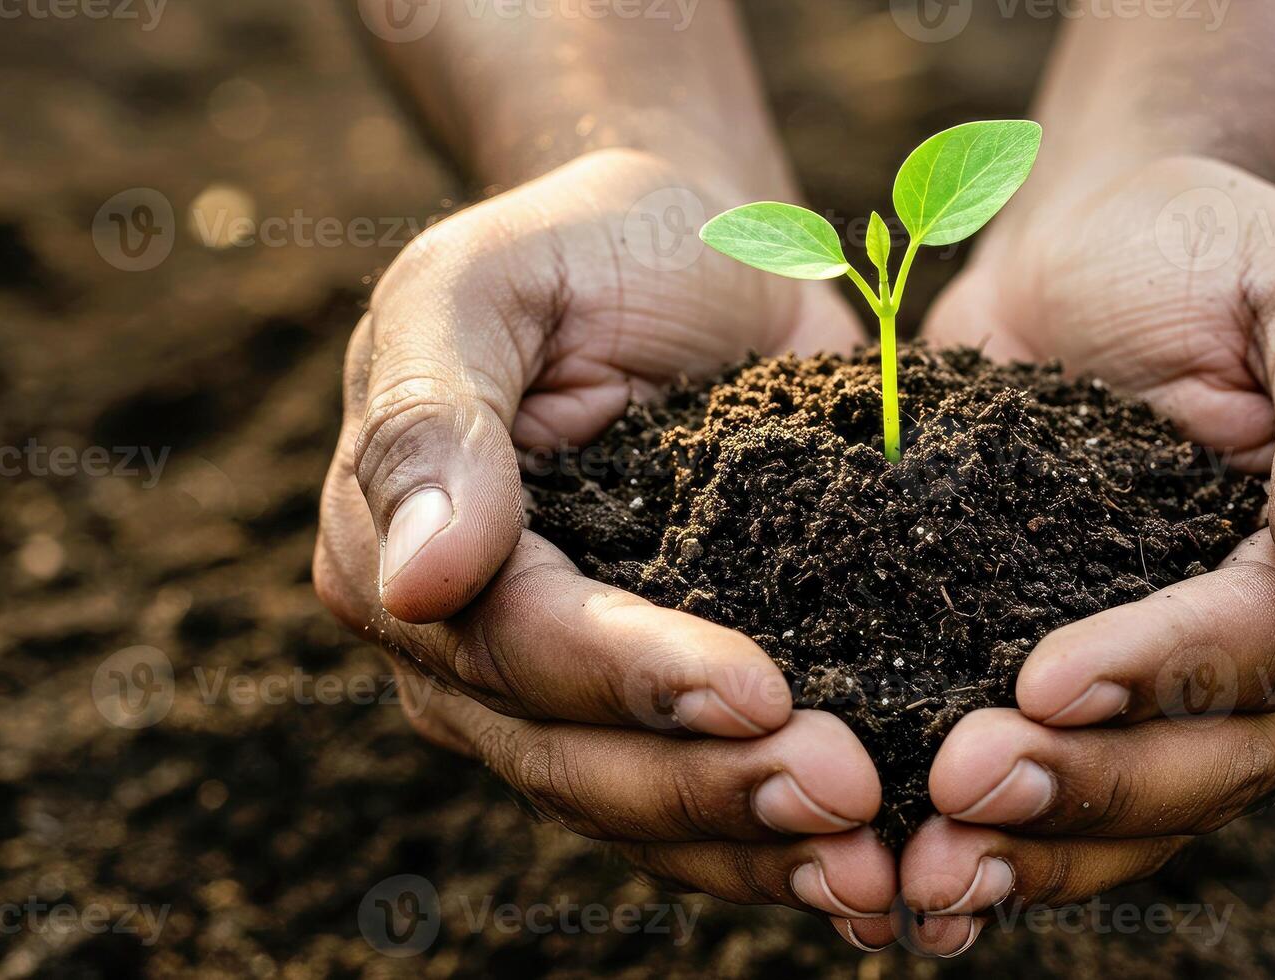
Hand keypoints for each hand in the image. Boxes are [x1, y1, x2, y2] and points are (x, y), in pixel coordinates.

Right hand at [313, 150, 903, 946]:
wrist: (691, 248)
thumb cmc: (582, 243)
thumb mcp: (482, 283)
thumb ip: (432, 418)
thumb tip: (418, 581)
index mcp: (397, 554)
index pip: (515, 646)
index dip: (632, 682)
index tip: (760, 693)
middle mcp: (472, 649)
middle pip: (578, 759)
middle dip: (713, 789)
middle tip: (849, 798)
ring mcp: (570, 688)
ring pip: (645, 806)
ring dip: (757, 847)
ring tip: (878, 872)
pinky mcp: (669, 693)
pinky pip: (708, 789)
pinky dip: (781, 841)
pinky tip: (876, 873)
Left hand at [906, 156, 1274, 948]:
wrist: (1096, 248)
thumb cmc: (1207, 244)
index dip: (1169, 673)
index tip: (1045, 683)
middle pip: (1221, 754)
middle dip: (1094, 783)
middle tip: (961, 788)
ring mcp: (1219, 686)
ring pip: (1155, 805)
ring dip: (1047, 850)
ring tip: (930, 877)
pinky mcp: (1121, 692)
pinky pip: (1092, 793)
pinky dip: (1020, 845)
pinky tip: (929, 876)